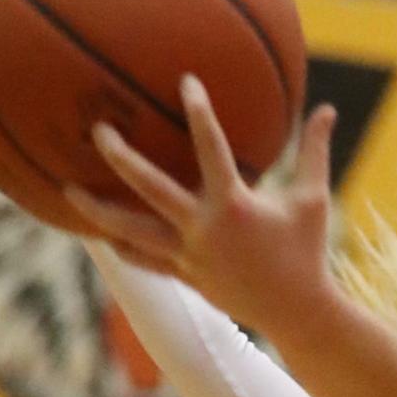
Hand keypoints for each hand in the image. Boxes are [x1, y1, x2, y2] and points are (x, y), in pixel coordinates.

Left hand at [65, 78, 338, 337]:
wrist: (298, 314)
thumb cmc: (308, 253)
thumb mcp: (314, 199)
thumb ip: (316, 152)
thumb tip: (329, 109)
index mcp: (233, 205)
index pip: (211, 148)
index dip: (200, 112)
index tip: (186, 82)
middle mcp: (202, 229)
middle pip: (151, 189)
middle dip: (121, 159)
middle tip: (97, 132)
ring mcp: (189, 256)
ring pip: (133, 231)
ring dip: (98, 212)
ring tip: (67, 192)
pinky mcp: (186, 277)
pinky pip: (145, 260)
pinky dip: (122, 247)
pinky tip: (100, 235)